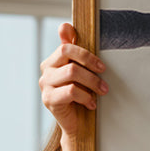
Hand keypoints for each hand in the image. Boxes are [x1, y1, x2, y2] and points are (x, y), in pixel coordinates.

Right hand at [39, 23, 107, 138]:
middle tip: (104, 74)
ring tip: (102, 91)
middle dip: (90, 63)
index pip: (65, 46)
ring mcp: (45, 85)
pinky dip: (86, 96)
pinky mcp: (48, 100)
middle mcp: (46, 70)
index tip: (101, 65)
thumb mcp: (81, 72)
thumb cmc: (81, 96)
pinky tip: (91, 104)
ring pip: (72, 72)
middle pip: (67, 53)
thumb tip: (65, 25)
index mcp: (53, 61)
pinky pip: (71, 91)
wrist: (77, 125)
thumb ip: (75, 52)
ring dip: (92, 82)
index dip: (83, 51)